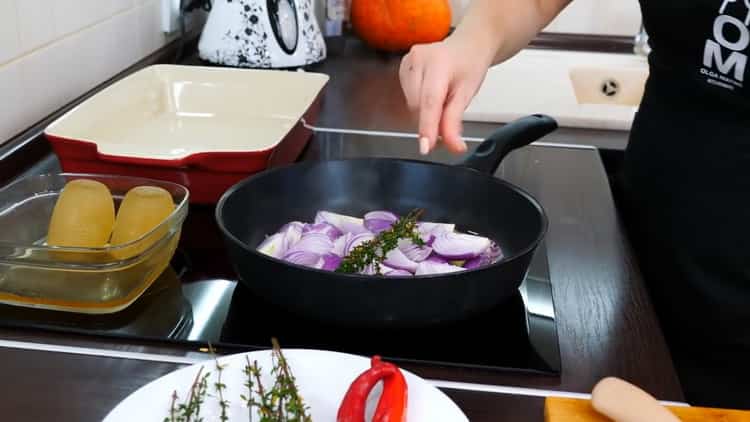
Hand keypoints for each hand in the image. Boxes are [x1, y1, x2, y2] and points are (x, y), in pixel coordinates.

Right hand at [399, 38, 491, 154]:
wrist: (467, 45)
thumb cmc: (470, 65)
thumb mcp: (468, 93)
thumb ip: (455, 121)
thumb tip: (453, 147)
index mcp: (439, 63)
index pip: (429, 101)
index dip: (427, 127)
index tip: (426, 148)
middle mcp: (418, 59)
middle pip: (418, 106)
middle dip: (430, 122)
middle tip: (448, 123)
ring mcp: (406, 61)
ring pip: (411, 105)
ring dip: (425, 113)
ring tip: (442, 100)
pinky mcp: (401, 67)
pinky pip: (407, 97)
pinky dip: (419, 104)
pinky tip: (432, 94)